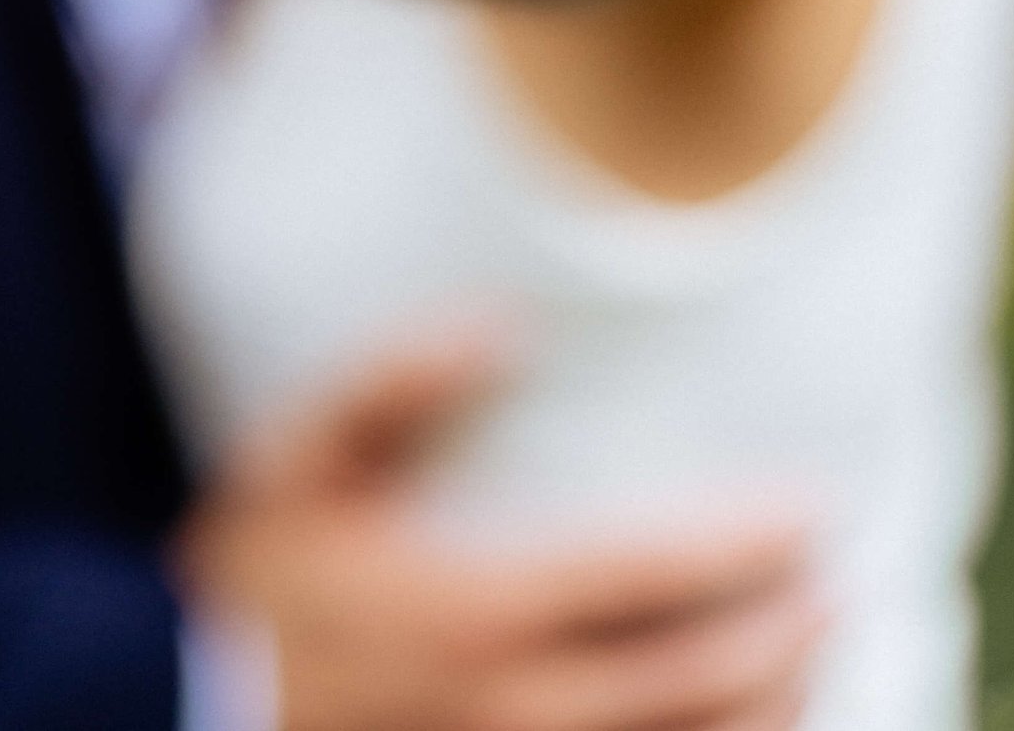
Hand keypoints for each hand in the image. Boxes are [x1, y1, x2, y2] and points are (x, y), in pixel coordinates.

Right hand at [181, 340, 822, 730]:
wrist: (178, 719)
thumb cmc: (242, 592)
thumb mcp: (292, 466)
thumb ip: (391, 387)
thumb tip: (497, 324)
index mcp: (476, 607)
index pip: (657, 574)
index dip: (750, 542)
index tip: (812, 505)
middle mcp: (517, 709)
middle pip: (703, 680)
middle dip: (788, 628)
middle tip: (835, 575)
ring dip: (771, 707)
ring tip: (810, 654)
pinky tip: (734, 730)